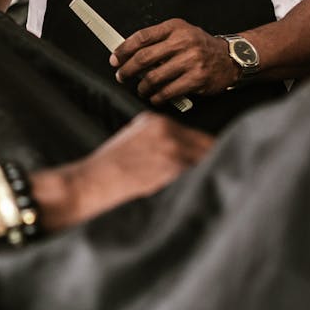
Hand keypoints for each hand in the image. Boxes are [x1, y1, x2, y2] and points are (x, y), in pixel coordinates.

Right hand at [57, 113, 211, 226]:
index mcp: (155, 120)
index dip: (204, 148)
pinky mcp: (173, 167)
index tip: (209, 157)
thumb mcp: (132, 137)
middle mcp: (166, 129)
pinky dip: (200, 181)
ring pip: (206, 159)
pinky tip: (193, 189)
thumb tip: (184, 148)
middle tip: (215, 171)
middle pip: (207, 143)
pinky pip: (198, 173)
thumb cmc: (110, 165)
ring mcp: (171, 148)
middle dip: (211, 159)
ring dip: (208, 170)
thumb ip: (158, 136)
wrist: (95, 179)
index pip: (195, 132)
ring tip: (205, 182)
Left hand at [111, 19, 237, 105]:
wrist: (229, 58)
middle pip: (144, 57)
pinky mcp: (196, 79)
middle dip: (127, 69)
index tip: (115, 58)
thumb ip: (158, 40)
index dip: (124, 49)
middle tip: (121, 75)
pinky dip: (157, 96)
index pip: (142, 37)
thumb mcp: (181, 33)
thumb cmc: (200, 46)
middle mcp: (183, 42)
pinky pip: (168, 91)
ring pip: (154, 77)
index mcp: (175, 28)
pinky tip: (154, 97)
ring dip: (142, 86)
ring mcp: (190, 60)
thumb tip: (130, 53)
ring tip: (140, 88)